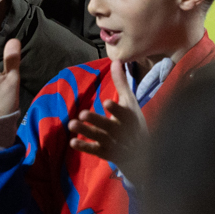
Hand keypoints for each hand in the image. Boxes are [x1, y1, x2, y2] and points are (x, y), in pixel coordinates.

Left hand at [68, 60, 147, 178]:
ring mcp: (115, 143)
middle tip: (83, 113)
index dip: (115, 109)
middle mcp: (122, 131)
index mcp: (129, 117)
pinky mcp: (107, 153)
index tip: (106, 102)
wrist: (143, 152)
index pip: (123, 113)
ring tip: (72, 124)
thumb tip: (116, 60)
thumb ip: (121, 83)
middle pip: (109, 126)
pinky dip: (84, 147)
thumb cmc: (133, 122)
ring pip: (100, 137)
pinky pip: (95, 150)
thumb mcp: (130, 102)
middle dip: (97, 121)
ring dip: (86, 131)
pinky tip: (72, 141)